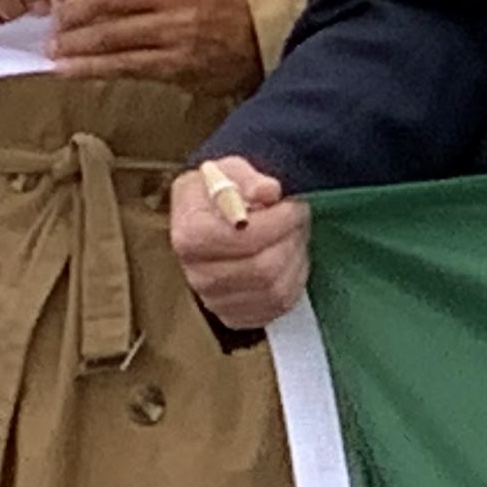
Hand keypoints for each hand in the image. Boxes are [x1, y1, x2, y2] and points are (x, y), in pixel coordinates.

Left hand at [48, 0, 263, 94]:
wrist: (261, 31)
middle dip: (68, 11)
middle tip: (53, 22)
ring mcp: (175, 28)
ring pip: (108, 34)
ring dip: (72, 44)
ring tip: (54, 49)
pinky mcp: (177, 62)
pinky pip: (123, 65)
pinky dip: (89, 68)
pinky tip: (68, 69)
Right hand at [170, 156, 309, 329]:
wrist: (209, 218)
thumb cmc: (218, 193)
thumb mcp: (227, 170)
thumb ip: (248, 177)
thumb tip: (268, 190)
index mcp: (188, 234)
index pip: (242, 238)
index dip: (276, 222)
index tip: (292, 205)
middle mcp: (196, 273)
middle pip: (263, 267)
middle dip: (291, 240)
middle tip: (298, 218)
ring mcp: (214, 299)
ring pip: (276, 289)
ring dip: (295, 259)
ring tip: (293, 236)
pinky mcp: (235, 316)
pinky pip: (279, 307)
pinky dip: (293, 282)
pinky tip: (287, 259)